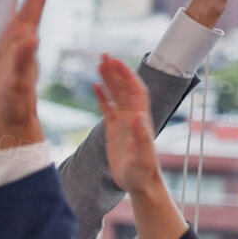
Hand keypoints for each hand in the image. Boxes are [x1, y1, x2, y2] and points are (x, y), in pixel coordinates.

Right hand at [95, 54, 159, 195]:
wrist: (140, 184)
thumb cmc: (142, 173)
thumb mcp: (142, 157)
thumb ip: (141, 137)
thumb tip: (137, 116)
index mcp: (140, 119)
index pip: (134, 91)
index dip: (126, 75)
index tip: (115, 62)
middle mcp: (133, 117)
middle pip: (125, 88)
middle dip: (116, 71)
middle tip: (104, 55)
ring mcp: (124, 123)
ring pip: (116, 95)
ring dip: (109, 79)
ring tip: (98, 64)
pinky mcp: (115, 131)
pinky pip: (108, 109)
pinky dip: (102, 96)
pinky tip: (95, 86)